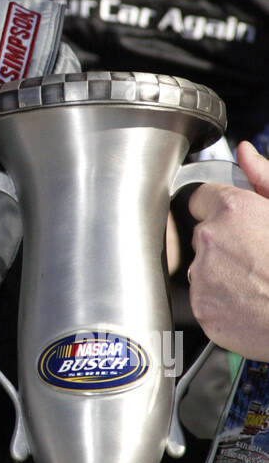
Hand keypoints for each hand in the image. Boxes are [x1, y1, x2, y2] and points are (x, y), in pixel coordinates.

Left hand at [187, 141, 268, 359]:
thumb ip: (265, 178)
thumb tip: (246, 154)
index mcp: (232, 210)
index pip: (200, 197)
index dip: (218, 208)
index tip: (233, 221)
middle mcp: (211, 239)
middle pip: (203, 234)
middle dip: (222, 243)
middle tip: (255, 257)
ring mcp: (203, 276)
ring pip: (201, 268)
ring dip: (220, 273)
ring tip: (256, 282)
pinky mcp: (202, 308)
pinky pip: (204, 299)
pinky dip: (220, 303)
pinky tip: (249, 303)